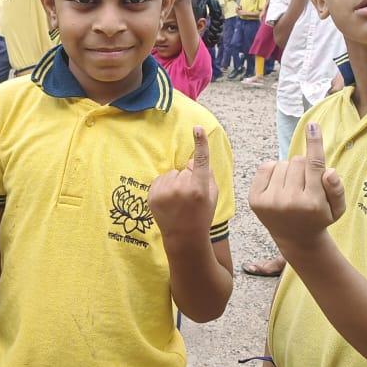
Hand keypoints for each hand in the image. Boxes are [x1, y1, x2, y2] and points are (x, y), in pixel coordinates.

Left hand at [150, 126, 218, 240]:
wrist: (184, 237)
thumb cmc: (202, 215)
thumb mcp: (213, 196)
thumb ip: (206, 175)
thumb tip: (194, 160)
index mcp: (198, 188)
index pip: (200, 161)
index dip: (200, 143)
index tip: (197, 129)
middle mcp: (180, 188)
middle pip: (185, 169)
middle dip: (188, 177)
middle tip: (190, 197)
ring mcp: (164, 192)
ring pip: (172, 174)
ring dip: (175, 182)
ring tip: (179, 201)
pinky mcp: (152, 195)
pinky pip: (161, 180)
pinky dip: (165, 187)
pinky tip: (169, 202)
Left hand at [248, 123, 345, 249]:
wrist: (295, 238)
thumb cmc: (319, 218)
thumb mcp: (337, 209)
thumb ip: (337, 190)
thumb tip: (329, 171)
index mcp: (312, 203)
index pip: (314, 165)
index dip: (314, 143)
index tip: (312, 126)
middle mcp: (290, 202)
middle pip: (299, 161)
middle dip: (304, 167)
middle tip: (305, 185)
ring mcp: (270, 201)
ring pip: (283, 163)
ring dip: (289, 171)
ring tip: (292, 189)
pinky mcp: (255, 199)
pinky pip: (266, 166)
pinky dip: (274, 171)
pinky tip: (279, 186)